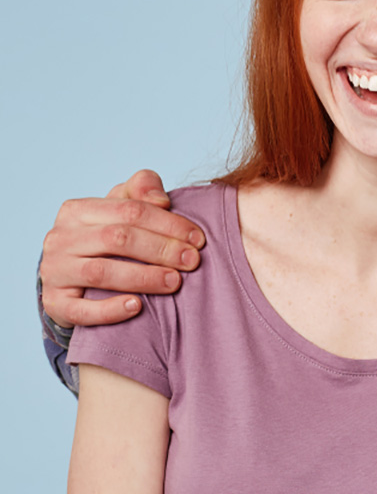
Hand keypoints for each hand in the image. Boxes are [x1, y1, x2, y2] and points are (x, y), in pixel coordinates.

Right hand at [40, 170, 205, 327]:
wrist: (72, 276)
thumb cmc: (107, 236)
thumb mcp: (122, 207)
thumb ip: (142, 190)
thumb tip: (161, 200)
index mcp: (78, 210)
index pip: (130, 210)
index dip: (168, 223)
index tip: (198, 238)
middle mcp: (61, 238)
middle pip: (117, 238)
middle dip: (161, 249)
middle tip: (192, 261)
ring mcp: (54, 271)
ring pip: (101, 272)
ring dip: (143, 277)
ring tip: (175, 282)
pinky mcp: (55, 304)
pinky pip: (81, 310)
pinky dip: (110, 310)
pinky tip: (138, 306)